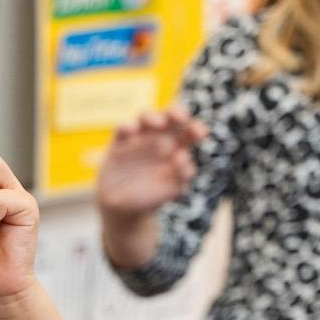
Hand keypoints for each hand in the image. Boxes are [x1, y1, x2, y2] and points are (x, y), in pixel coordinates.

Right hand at [94, 106, 208, 218]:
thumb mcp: (172, 189)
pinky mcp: (119, 143)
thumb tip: (183, 156)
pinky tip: (132, 131)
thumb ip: (182, 174)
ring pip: (146, 117)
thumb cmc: (152, 196)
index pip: (189, 131)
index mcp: (176, 148)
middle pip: (169, 117)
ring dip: (152, 117)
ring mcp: (138, 139)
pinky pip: (123, 129)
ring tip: (159, 124)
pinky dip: (127, 126)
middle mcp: (158, 138)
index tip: (200, 134)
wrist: (123, 207)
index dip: (196, 128)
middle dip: (176, 112)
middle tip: (180, 118)